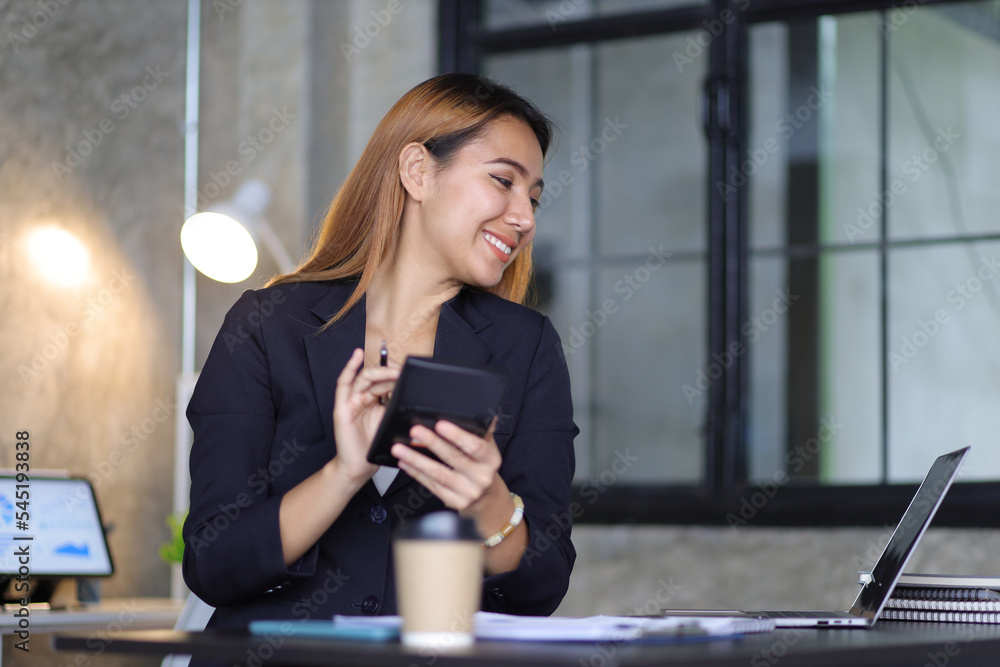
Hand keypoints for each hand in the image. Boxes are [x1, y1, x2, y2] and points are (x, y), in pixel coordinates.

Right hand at [331, 348, 398, 484]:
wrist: (359, 466)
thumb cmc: (374, 446)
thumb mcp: (392, 422)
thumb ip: (399, 406)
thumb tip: (417, 395)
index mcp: (375, 400)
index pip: (386, 380)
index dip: (398, 374)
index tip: (411, 371)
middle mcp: (363, 397)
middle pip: (377, 376)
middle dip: (392, 372)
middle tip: (405, 370)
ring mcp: (351, 401)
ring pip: (364, 378)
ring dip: (380, 371)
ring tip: (393, 369)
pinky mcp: (342, 407)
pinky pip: (344, 384)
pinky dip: (350, 368)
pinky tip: (357, 355)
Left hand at [391, 418, 504, 518]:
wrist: (486, 496)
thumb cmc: (481, 465)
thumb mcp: (486, 448)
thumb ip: (479, 432)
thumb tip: (472, 412)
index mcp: (491, 460)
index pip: (475, 446)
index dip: (457, 435)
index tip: (440, 424)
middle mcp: (482, 477)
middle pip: (453, 458)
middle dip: (432, 443)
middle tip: (415, 431)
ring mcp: (468, 492)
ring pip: (438, 474)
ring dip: (416, 460)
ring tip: (399, 448)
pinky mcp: (455, 503)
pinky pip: (432, 486)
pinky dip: (416, 473)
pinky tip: (405, 463)